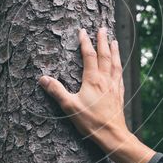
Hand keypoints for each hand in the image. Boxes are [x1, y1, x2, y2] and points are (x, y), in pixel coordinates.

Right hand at [38, 27, 156, 162]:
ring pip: (115, 63)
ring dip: (114, 50)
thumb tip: (42, 78)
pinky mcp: (119, 94)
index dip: (85, 42)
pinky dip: (119, 66)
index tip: (82, 31)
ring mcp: (114, 86)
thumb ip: (56, 91)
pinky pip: (120, 74)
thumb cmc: (91, 121)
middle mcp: (105, 79)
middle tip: (102, 28)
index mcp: (93, 79)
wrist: (112, 134)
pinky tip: (119, 65)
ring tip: (114, 41)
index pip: (89, 55)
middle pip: (105, 55)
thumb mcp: (70, 106)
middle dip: (102, 40)